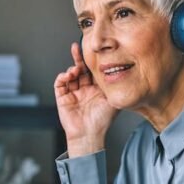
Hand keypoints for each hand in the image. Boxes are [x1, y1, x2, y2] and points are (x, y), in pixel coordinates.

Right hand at [53, 42, 117, 156]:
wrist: (90, 135)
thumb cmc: (102, 121)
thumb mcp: (113, 100)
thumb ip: (115, 87)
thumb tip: (123, 72)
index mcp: (95, 89)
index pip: (92, 70)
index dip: (91, 60)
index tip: (92, 50)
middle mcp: (84, 89)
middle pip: (80, 69)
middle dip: (78, 58)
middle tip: (78, 48)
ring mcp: (73, 93)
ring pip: (70, 75)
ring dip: (72, 69)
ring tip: (76, 69)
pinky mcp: (62, 98)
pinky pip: (59, 84)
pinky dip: (62, 77)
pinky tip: (67, 75)